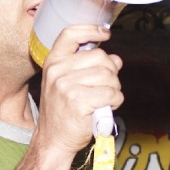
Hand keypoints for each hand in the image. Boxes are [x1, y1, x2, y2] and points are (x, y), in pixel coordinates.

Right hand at [33, 22, 122, 158]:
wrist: (53, 139)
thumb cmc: (64, 111)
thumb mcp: (70, 83)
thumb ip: (90, 67)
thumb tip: (116, 59)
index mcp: (53, 62)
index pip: (70, 34)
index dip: (91, 30)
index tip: (105, 34)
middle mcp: (57, 71)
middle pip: (100, 57)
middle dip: (111, 72)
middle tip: (107, 86)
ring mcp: (66, 86)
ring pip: (108, 76)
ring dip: (114, 88)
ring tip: (106, 98)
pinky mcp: (78, 101)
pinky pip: (110, 93)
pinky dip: (116, 100)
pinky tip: (108, 106)